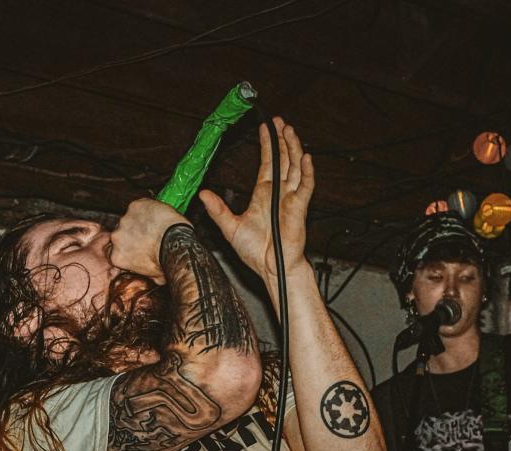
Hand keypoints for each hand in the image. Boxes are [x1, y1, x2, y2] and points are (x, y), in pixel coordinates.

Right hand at [111, 198, 190, 283]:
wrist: (175, 244)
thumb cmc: (167, 261)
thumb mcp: (155, 276)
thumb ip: (148, 274)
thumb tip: (155, 277)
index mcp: (118, 257)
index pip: (117, 251)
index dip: (128, 248)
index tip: (137, 247)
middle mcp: (117, 238)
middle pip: (122, 233)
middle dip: (132, 234)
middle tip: (149, 236)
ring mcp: (125, 220)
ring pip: (130, 218)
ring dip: (139, 221)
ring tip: (155, 225)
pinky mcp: (135, 206)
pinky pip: (139, 206)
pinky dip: (147, 208)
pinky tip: (157, 215)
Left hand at [199, 117, 313, 280]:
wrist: (271, 268)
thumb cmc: (256, 252)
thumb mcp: (230, 227)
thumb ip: (218, 210)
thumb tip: (203, 195)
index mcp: (264, 194)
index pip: (268, 163)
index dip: (267, 145)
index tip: (265, 130)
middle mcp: (279, 193)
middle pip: (283, 160)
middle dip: (282, 139)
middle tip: (279, 122)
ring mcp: (290, 198)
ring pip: (295, 167)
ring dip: (294, 148)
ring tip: (290, 131)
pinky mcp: (299, 208)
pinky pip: (305, 186)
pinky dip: (307, 172)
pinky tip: (305, 158)